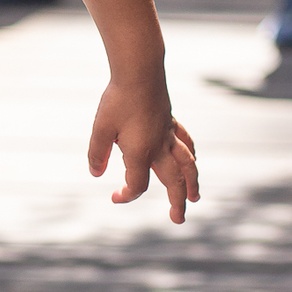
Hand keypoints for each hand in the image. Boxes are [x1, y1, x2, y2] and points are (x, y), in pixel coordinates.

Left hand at [87, 80, 199, 224]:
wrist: (139, 72)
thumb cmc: (118, 100)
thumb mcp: (100, 128)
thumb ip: (97, 154)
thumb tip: (96, 174)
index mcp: (140, 153)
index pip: (137, 185)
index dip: (126, 195)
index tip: (114, 196)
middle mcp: (159, 147)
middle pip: (173, 182)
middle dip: (176, 203)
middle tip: (177, 220)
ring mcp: (168, 134)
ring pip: (187, 164)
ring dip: (192, 183)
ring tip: (196, 198)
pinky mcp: (170, 121)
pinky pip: (185, 141)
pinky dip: (191, 153)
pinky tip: (193, 158)